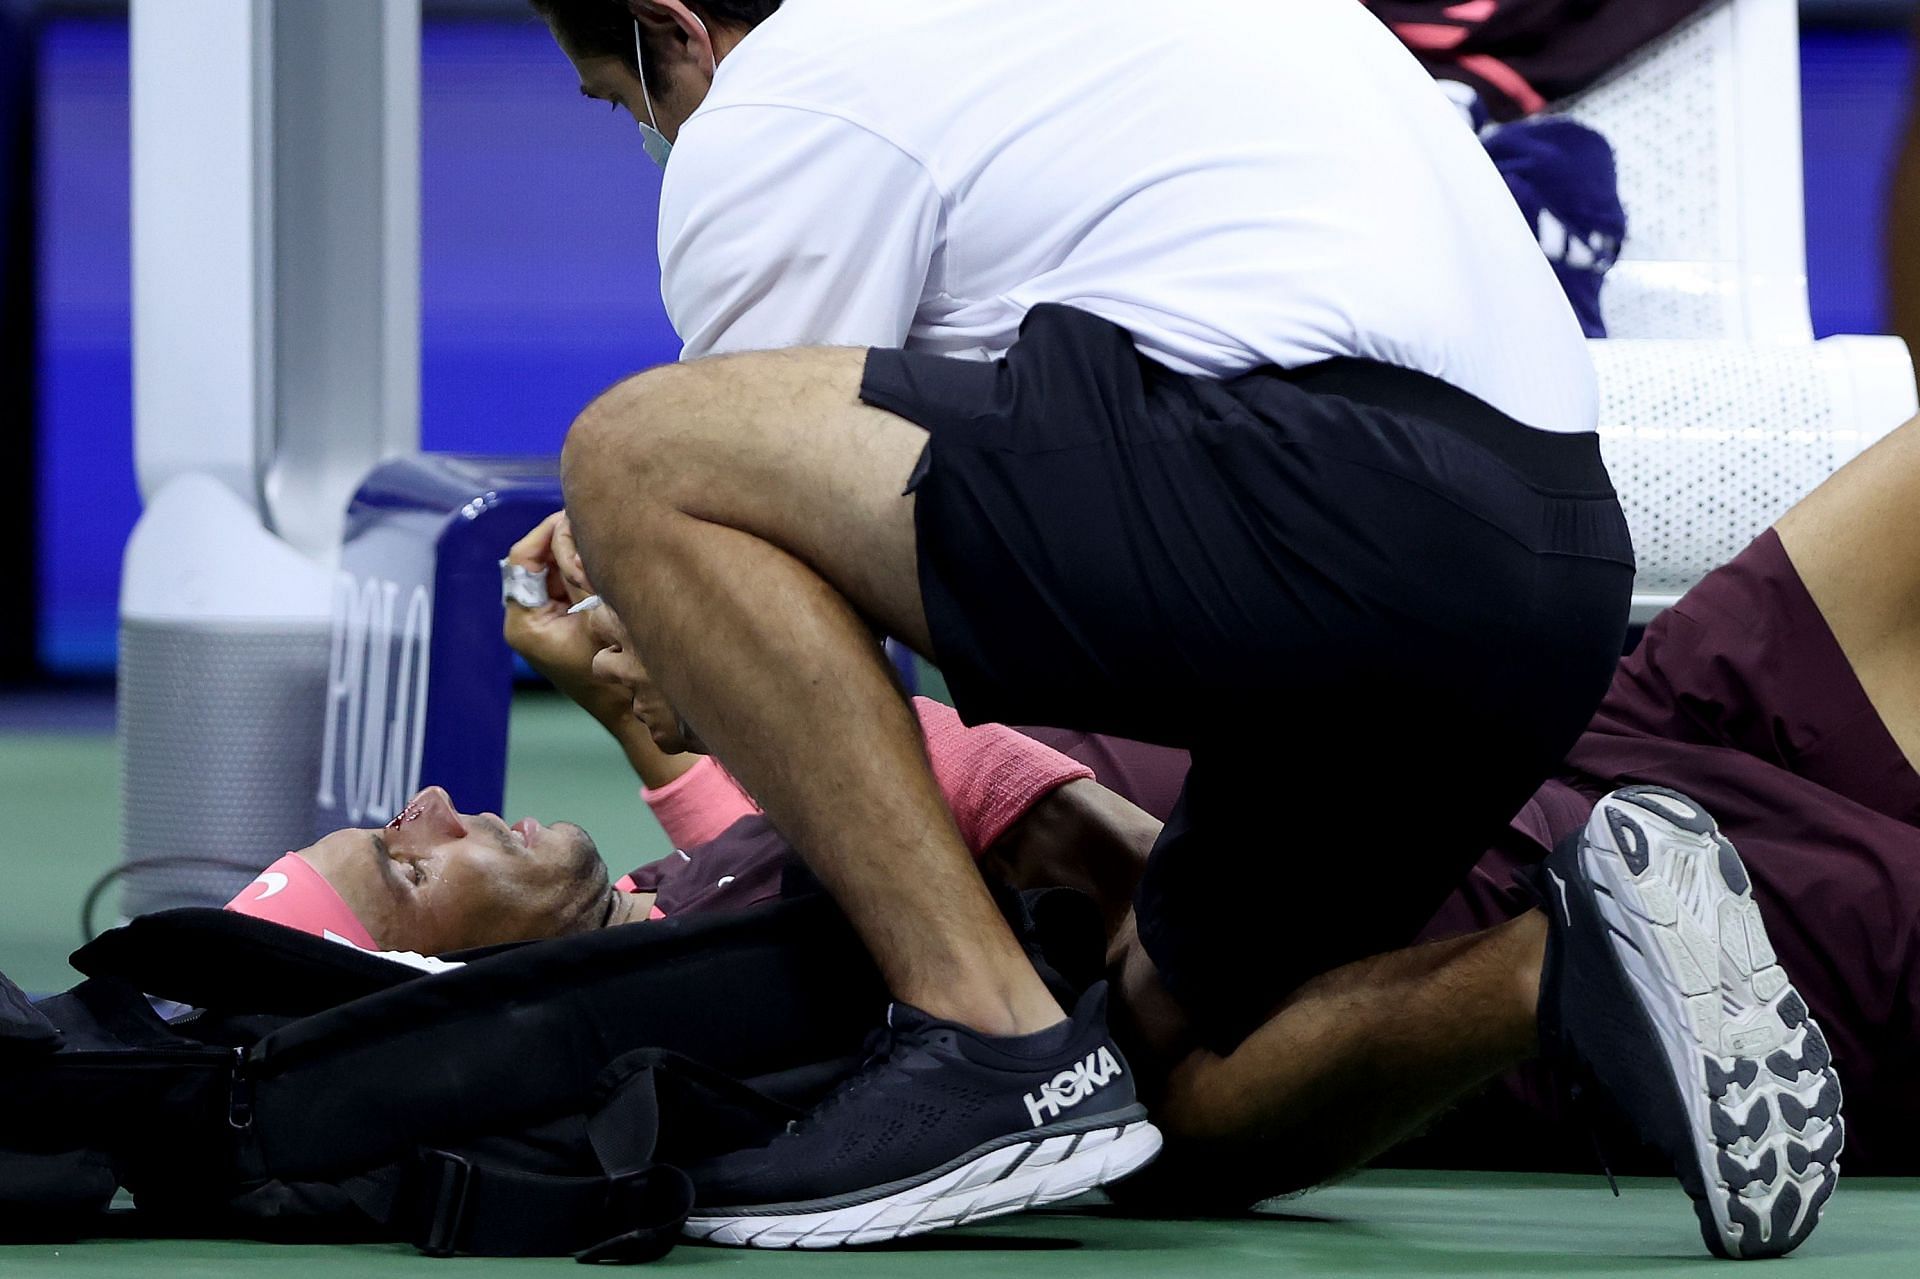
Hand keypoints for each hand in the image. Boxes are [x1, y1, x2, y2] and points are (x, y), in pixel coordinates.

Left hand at [502, 512, 630, 730]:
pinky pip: (566, 585)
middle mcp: (526, 621)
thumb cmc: (615, 674)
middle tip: (593, 523)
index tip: (573, 516)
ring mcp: (544, 622)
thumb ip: (579, 572)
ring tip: (603, 539)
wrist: (631, 712)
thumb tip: (572, 528)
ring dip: (575, 554)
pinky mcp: (561, 622)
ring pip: (552, 570)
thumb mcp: (598, 615)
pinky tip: (606, 561)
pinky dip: (583, 570)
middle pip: (535, 562)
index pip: (521, 561)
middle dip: (562, 540)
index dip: (545, 532)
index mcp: (524, 623)